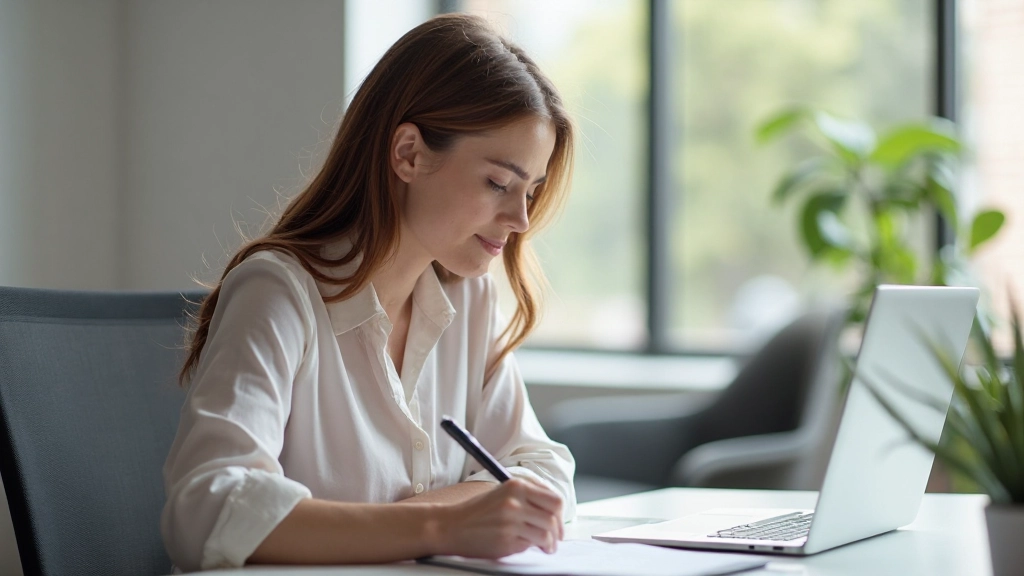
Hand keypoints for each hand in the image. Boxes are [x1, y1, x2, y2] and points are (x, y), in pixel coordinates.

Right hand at [435, 478, 563, 558]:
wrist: (451, 526)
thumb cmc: (478, 511)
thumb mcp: (503, 493)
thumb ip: (528, 497)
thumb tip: (555, 510)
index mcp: (517, 486)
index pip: (554, 499)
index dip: (561, 514)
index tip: (559, 523)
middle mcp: (515, 501)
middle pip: (554, 517)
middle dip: (558, 531)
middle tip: (556, 538)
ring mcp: (510, 521)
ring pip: (545, 534)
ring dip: (549, 544)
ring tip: (545, 547)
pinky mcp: (505, 539)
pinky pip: (529, 546)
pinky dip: (531, 548)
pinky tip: (524, 545)